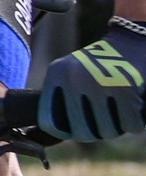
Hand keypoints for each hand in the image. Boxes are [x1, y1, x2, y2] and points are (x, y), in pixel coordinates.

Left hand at [39, 18, 145, 141]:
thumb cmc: (97, 65)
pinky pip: (129, 125)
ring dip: (115, 128)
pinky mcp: (126, 90)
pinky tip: (132, 111)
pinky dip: (133, 123)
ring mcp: (100, 85)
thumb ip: (59, 98)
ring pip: (106, 131)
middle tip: (102, 123)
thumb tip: (42, 132)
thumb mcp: (69, 73)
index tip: (74, 129)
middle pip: (81, 132)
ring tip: (117, 114)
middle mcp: (75, 80)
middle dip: (94, 132)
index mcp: (57, 75)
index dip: (63, 131)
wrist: (130, 42)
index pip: (49, 122)